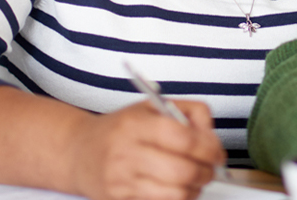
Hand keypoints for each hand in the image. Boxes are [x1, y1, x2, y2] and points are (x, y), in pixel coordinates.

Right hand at [69, 99, 224, 199]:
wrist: (79, 152)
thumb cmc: (120, 130)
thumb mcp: (152, 107)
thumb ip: (189, 112)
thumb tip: (211, 135)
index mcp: (136, 124)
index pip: (183, 138)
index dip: (209, 147)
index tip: (217, 151)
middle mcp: (126, 153)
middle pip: (182, 171)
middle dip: (207, 172)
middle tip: (211, 168)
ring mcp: (122, 181)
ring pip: (176, 194)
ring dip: (195, 188)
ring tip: (195, 178)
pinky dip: (178, 198)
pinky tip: (178, 188)